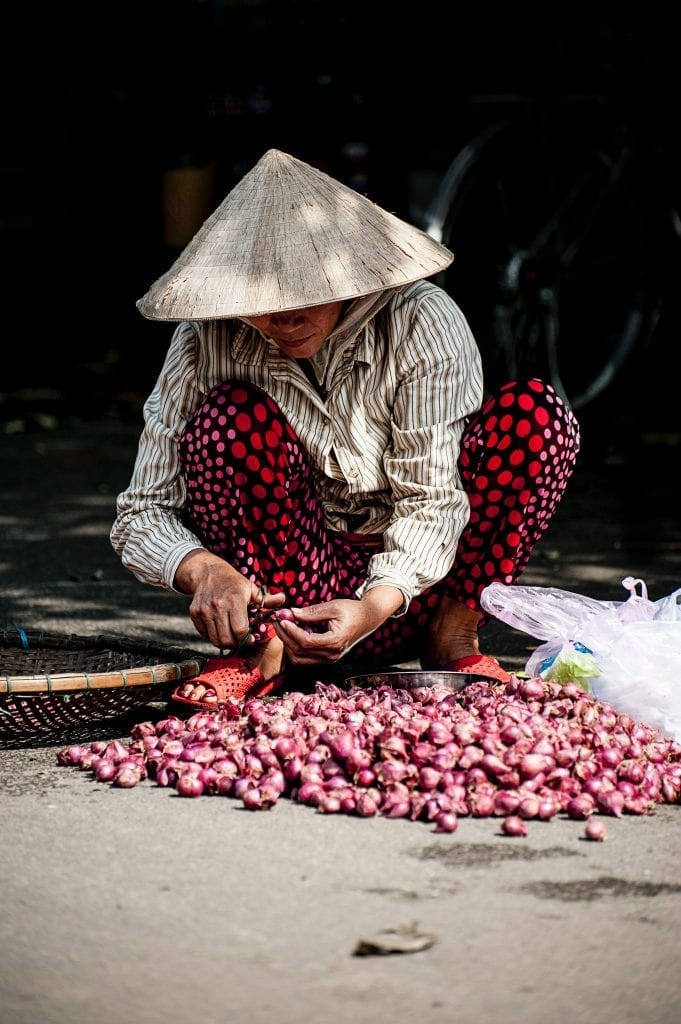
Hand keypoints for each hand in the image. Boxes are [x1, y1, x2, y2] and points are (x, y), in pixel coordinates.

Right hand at [174, 550, 283, 648]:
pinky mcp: (194, 614)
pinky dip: (213, 636)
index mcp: (235, 599)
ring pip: (214, 639)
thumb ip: (267, 600)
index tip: (251, 637)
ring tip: (231, 635)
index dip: (247, 638)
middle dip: (236, 643)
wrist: (208, 573)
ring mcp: (204, 610)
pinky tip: (220, 629)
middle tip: (241, 639)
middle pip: (226, 639)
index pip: (240, 630)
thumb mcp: (251, 588)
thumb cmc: (234, 583)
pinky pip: (204, 634)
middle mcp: (217, 606)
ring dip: (225, 641)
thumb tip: (283, 600)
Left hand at [273, 586, 403, 665]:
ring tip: (285, 626)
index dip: (291, 631)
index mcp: (335, 642)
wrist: (367, 619)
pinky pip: (305, 658)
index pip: (305, 641)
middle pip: (299, 652)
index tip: (282, 618)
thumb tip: (291, 613)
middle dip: (285, 636)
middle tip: (278, 621)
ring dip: (288, 643)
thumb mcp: (333, 607)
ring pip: (300, 658)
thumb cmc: (352, 610)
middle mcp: (331, 655)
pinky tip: (295, 631)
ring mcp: (329, 659)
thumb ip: (312, 612)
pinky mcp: (327, 658)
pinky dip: (296, 646)